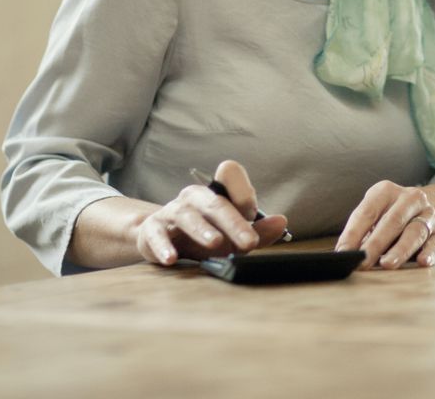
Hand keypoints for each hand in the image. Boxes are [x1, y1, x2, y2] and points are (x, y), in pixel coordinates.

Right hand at [135, 159, 289, 266]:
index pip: (230, 175)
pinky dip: (163, 247)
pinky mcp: (152, 230)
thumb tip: (281, 221)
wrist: (160, 240)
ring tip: (215, 243)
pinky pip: (157, 235)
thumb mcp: (231, 234)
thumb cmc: (203, 234)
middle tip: (250, 242)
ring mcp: (172, 212)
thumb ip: (257, 230)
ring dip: (202, 229)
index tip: (253, 213)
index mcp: (216, 192)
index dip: (243, 191)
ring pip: (187, 215)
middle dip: (234, 222)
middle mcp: (194, 197)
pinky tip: (171, 259)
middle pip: (215, 203)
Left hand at [336, 181, 434, 268]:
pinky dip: (431, 252)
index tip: (343, 253)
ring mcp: (429, 214)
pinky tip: (423, 261)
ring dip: (400, 249)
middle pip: (393, 221)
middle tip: (363, 261)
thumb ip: (359, 234)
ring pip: (415, 232)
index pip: (368, 212)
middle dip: (376, 243)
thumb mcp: (373, 217)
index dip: (354, 233)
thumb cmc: (388, 219)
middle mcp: (411, 198)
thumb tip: (345, 255)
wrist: (424, 211)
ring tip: (387, 264)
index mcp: (386, 191)